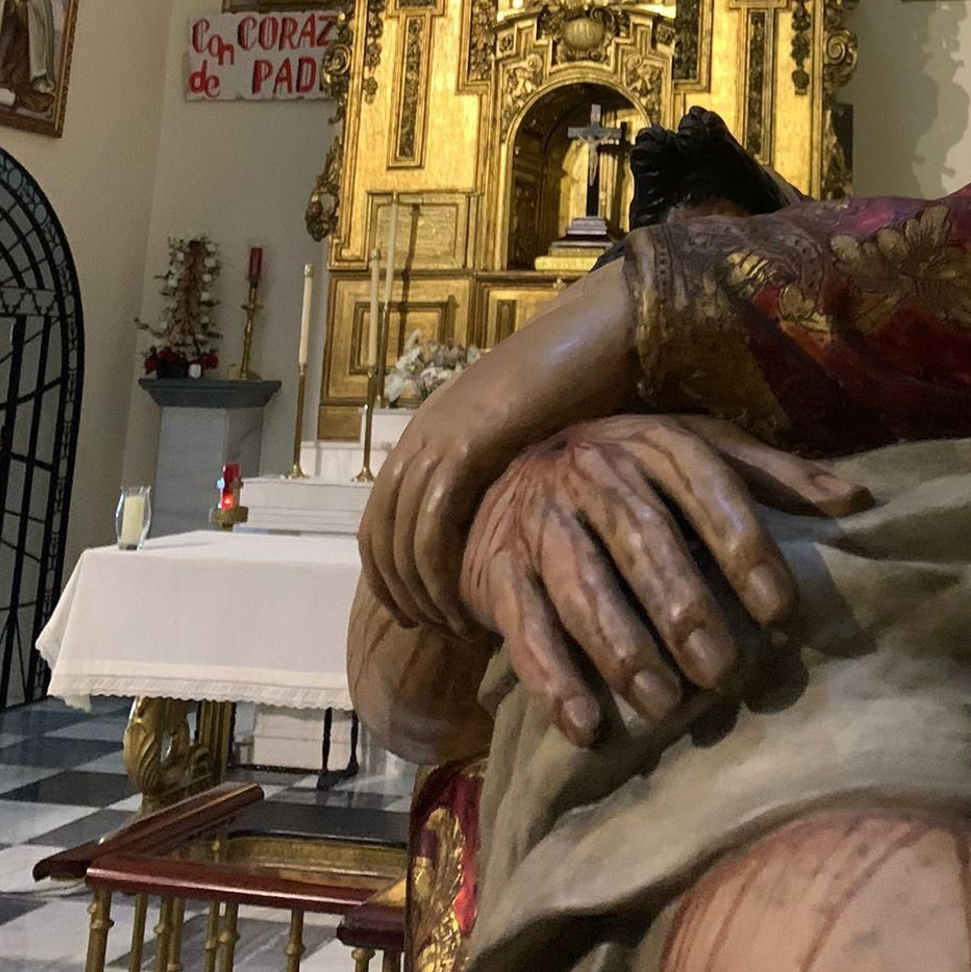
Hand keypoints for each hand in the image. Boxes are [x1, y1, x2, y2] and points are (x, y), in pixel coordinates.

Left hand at [359, 260, 637, 634]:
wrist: (591, 339)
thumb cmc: (572, 387)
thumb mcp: (521, 438)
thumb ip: (498, 476)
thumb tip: (496, 531)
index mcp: (425, 436)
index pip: (380, 520)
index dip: (388, 574)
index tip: (414, 614)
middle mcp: (419, 439)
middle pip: (379, 536)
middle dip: (398, 593)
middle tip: (432, 632)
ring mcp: (437, 442)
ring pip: (402, 540)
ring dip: (422, 593)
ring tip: (454, 628)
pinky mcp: (465, 449)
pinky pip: (432, 526)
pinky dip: (441, 574)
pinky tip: (468, 602)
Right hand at [459, 414, 869, 746]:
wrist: (503, 474)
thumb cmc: (628, 473)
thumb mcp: (698, 453)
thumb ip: (773, 477)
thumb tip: (856, 500)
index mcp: (653, 443)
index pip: (706, 488)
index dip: (744, 545)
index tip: (780, 609)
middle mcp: (593, 473)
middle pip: (642, 539)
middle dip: (683, 607)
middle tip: (723, 670)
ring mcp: (540, 521)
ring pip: (581, 585)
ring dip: (621, 648)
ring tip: (663, 705)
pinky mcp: (496, 572)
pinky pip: (523, 627)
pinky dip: (552, 679)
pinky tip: (585, 725)